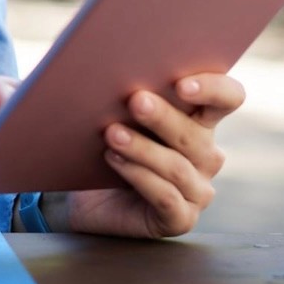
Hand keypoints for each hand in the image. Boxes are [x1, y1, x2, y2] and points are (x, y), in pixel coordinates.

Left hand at [39, 73, 244, 238]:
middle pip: (196, 133)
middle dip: (164, 116)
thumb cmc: (98, 139)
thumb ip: (98, 80)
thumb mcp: (101, 105)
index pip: (228, 97)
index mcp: (199, 118)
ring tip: (111, 134)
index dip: (214, 88)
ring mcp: (197, 189)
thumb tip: (54, 64)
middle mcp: (206, 153)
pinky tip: (115, 160)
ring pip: (178, 167)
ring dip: (144, 148)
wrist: (78, 194)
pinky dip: (141, 177)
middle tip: (135, 100)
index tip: (182, 83)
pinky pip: (167, 198)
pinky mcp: (179, 219)